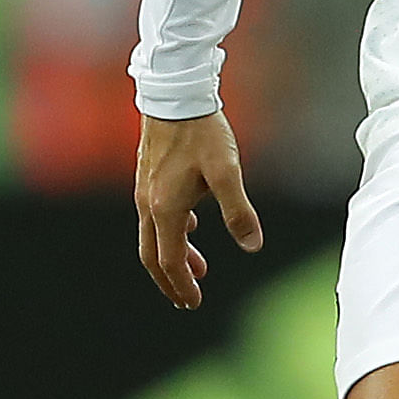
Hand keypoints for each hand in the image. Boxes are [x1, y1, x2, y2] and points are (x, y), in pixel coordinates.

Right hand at [133, 107, 263, 307]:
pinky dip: (171, 232)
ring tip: (197, 268)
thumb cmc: (202, 132)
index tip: (194, 302)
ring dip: (172, 257)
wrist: (176, 95)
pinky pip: (154, 217)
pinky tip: (190, 226)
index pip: (169, 261)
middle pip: (152, 256)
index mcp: (165, 209)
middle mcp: (148, 204)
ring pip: (152, 237)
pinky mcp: (147, 177)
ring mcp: (144, 190)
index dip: (182, 285)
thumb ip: (239, 212)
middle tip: (187, 299)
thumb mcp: (228, 172)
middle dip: (170, 281)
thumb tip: (253, 246)